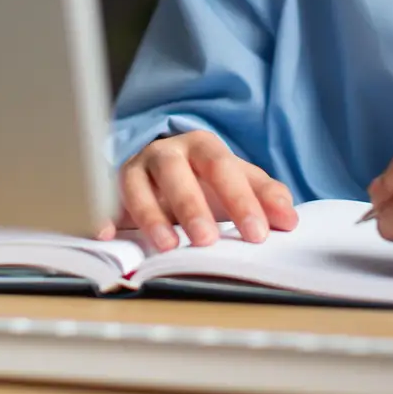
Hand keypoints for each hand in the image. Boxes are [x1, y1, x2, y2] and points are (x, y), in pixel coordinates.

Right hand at [94, 130, 299, 249]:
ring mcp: (138, 168)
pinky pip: (106, 200)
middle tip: (208, 240)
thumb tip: (289, 219)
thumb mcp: (241, 182)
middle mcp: (167, 152)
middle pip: (178, 173)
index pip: (223, 169)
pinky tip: (107, 234)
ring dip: (152, 216)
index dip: (241, 201)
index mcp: (204, 147)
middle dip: (193, 207)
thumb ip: (266, 197)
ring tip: (168, 246)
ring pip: (139, 186)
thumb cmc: (207, 179)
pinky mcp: (114, 188)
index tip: (258, 233)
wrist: (167, 167)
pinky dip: (103, 215)